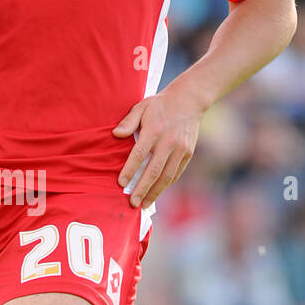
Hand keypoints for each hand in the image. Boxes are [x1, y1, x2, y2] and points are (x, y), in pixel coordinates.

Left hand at [113, 81, 205, 207]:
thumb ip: (128, 121)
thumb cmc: (160, 105)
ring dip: (155, 192)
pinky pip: (176, 173)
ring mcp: (180, 149)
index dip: (130, 170)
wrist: (189, 100)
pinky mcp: (188, 153)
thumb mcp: (141, 107)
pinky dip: (166, 185)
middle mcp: (168, 142)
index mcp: (154, 130)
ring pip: (167, 176)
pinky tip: (157, 192)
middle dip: (142, 189)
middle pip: (154, 171)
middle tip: (132, 203)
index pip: (139, 154)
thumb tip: (115, 135)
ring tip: (144, 204)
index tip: (121, 183)